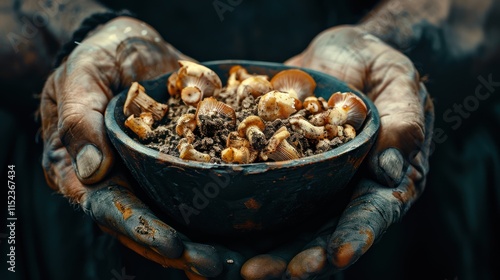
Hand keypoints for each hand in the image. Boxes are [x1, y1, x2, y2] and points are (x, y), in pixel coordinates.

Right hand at [39, 16, 242, 278]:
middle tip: (213, 264)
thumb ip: (79, 120)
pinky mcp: (179, 163)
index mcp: (85, 168)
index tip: (174, 246)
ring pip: (173, 215)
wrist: (132, 44)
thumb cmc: (99, 56)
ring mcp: (150, 175)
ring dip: (202, 240)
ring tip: (233, 259)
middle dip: (179, 248)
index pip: (109, 209)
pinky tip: (246, 227)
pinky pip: (197, 190)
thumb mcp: (81, 76)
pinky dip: (219, 211)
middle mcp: (119, 180)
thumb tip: (93, 172)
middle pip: (145, 223)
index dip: (140, 229)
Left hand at [240, 25, 433, 278]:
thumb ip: (404, 124)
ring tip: (226, 266)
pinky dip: (233, 219)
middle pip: (318, 236)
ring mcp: (307, 187)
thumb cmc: (380, 68)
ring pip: (283, 228)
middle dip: (291, 259)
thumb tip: (392, 170)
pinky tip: (203, 233)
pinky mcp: (277, 171)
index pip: (369, 215)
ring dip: (254, 250)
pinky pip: (256, 197)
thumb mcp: (401, 84)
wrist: (342, 55)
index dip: (355, 236)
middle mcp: (341, 194)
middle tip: (258, 272)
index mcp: (379, 182)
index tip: (336, 255)